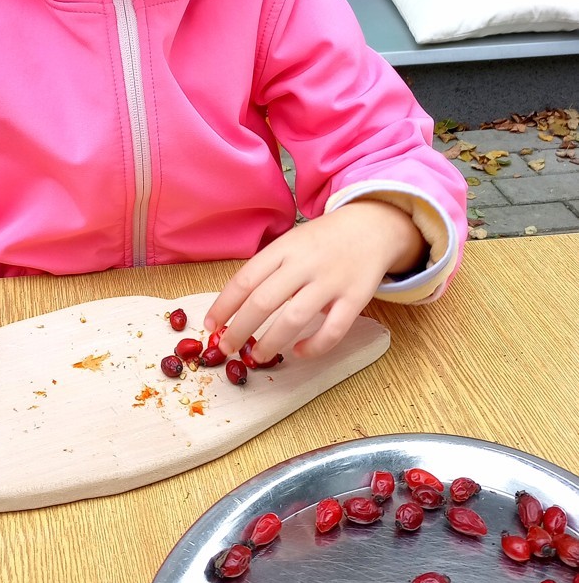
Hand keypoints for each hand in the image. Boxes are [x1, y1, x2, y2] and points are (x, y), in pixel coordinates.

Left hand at [205, 201, 425, 362]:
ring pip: (294, 318)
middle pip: (263, 300)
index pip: (245, 279)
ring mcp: (331, 281)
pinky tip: (298, 352)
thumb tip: (236, 306)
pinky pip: (333, 330)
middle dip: (239, 329)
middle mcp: (304, 263)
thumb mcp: (291, 242)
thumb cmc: (323, 240)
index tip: (210, 326)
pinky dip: (313, 347)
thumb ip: (269, 269)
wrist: (372, 226)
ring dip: (271, 342)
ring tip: (256, 356)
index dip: (224, 305)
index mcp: (284, 247)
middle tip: (226, 348)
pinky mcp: (355, 298)